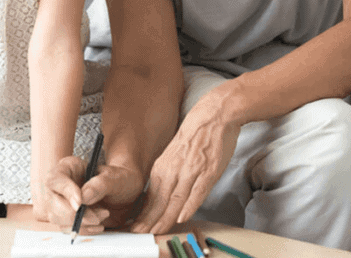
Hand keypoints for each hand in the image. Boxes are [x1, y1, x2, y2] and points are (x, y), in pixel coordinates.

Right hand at [44, 156, 144, 234]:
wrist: (125, 193)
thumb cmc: (119, 180)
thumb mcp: (115, 178)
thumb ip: (100, 184)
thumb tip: (83, 198)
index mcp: (68, 168)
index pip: (55, 179)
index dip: (66, 192)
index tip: (80, 204)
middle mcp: (60, 185)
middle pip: (52, 203)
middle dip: (73, 214)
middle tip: (97, 217)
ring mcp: (61, 202)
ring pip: (57, 218)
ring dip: (80, 223)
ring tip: (103, 215)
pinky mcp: (67, 217)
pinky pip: (67, 228)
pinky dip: (82, 230)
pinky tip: (98, 226)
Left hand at [131, 92, 240, 234]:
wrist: (214, 115)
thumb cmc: (195, 135)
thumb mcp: (174, 155)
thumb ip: (167, 175)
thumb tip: (159, 195)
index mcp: (163, 166)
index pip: (151, 197)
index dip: (144, 215)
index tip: (137, 227)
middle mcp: (173, 169)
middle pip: (159, 201)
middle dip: (149, 221)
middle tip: (140, 235)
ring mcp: (191, 171)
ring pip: (175, 200)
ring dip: (165, 218)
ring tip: (156, 232)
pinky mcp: (207, 170)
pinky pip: (197, 192)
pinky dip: (189, 205)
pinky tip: (182, 216)